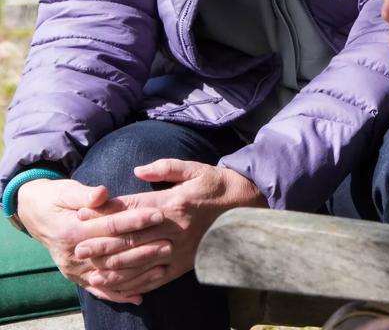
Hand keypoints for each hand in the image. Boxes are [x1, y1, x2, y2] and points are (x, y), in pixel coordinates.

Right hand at [16, 178, 167, 304]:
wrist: (34, 214)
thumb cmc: (56, 198)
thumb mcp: (67, 191)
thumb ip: (86, 195)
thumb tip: (102, 193)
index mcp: (71, 231)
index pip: (109, 226)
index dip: (134, 219)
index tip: (158, 214)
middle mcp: (72, 254)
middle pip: (113, 253)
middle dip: (142, 248)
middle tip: (169, 244)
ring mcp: (74, 270)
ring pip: (109, 276)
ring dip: (136, 274)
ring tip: (162, 268)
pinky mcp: (76, 277)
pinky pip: (99, 289)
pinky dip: (118, 294)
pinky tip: (139, 297)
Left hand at [72, 160, 264, 296]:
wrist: (248, 208)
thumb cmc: (219, 185)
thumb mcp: (196, 168)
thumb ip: (166, 167)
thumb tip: (137, 169)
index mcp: (174, 203)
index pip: (132, 209)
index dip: (105, 213)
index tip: (83, 215)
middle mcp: (174, 228)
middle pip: (130, 237)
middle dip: (101, 243)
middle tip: (77, 248)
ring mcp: (179, 249)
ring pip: (139, 260)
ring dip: (112, 265)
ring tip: (90, 267)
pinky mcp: (184, 264)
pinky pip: (154, 277)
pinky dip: (133, 282)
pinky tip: (116, 283)